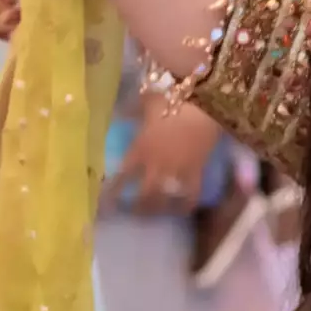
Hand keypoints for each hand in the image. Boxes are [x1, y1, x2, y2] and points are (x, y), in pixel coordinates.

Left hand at [107, 97, 223, 215]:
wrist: (203, 103)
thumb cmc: (171, 99)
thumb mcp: (146, 102)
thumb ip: (133, 111)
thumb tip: (123, 115)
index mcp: (140, 149)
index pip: (122, 175)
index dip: (113, 190)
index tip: (106, 201)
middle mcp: (156, 165)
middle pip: (143, 194)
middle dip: (137, 206)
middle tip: (133, 211)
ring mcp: (177, 171)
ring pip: (164, 198)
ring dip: (157, 208)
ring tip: (154, 212)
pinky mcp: (196, 171)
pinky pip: (191, 194)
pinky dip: (186, 203)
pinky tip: (183, 209)